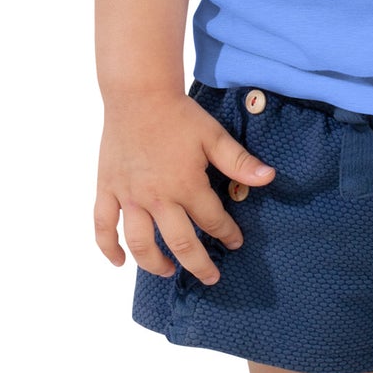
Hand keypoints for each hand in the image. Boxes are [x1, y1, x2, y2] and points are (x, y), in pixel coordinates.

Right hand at [95, 90, 275, 284]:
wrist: (138, 94)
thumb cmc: (178, 114)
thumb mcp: (213, 136)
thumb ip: (239, 162)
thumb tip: (269, 178)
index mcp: (186, 185)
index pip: (212, 220)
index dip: (227, 234)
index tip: (235, 242)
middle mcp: (157, 198)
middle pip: (179, 243)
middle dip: (198, 264)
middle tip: (210, 277)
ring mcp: (129, 196)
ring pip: (140, 243)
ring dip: (155, 264)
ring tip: (168, 271)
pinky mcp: (107, 189)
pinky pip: (103, 226)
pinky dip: (108, 247)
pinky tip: (119, 261)